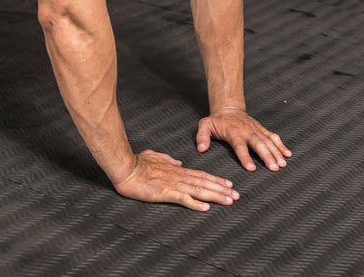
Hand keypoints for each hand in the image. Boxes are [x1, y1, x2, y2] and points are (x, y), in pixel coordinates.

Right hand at [113, 150, 239, 210]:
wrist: (126, 167)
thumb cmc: (137, 163)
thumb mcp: (154, 156)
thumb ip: (167, 159)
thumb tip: (178, 162)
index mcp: (176, 169)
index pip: (201, 175)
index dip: (216, 180)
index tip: (228, 184)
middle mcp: (179, 176)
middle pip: (205, 182)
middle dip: (222, 189)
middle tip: (237, 195)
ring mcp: (173, 184)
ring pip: (199, 190)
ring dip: (215, 196)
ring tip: (229, 201)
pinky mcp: (166, 192)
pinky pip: (184, 199)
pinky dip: (195, 203)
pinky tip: (205, 208)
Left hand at [196, 108, 290, 171]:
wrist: (228, 108)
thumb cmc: (217, 120)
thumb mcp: (204, 125)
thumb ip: (202, 136)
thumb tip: (201, 148)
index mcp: (233, 132)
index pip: (240, 146)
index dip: (245, 157)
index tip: (251, 168)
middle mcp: (247, 131)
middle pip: (258, 144)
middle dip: (267, 156)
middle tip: (274, 167)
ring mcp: (256, 130)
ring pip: (268, 141)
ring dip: (276, 152)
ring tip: (282, 163)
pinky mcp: (261, 129)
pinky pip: (272, 136)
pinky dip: (281, 145)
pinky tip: (287, 154)